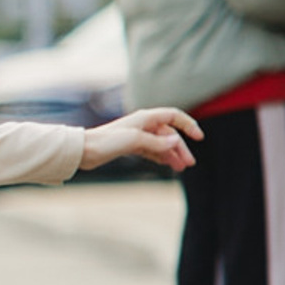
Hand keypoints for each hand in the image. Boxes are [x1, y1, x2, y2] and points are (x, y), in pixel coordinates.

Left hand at [79, 107, 201, 174]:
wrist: (85, 150)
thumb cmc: (108, 141)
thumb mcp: (135, 141)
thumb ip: (157, 142)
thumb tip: (175, 142)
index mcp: (146, 118)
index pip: (174, 116)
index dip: (188, 125)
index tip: (199, 137)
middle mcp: (144, 125)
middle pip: (169, 134)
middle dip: (180, 148)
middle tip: (189, 164)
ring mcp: (138, 136)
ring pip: (162, 144)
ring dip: (172, 155)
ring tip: (180, 168)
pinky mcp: (131, 146)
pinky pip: (152, 151)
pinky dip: (161, 157)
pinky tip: (168, 165)